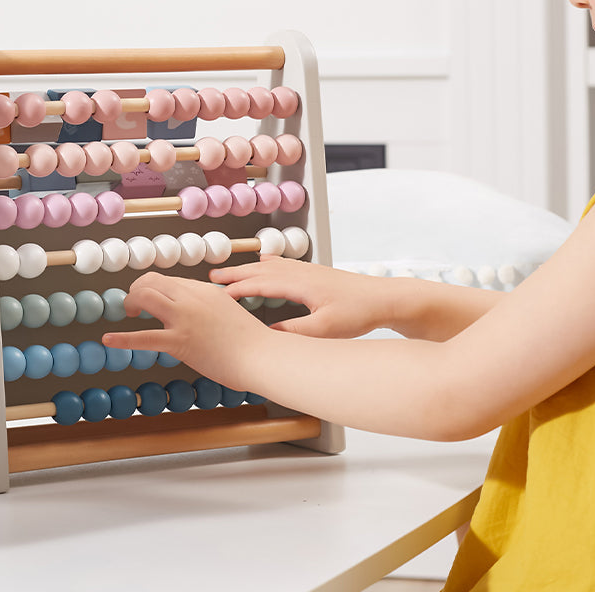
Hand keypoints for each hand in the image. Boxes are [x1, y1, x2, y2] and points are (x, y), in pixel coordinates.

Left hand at [102, 271, 268, 390]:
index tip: (149, 300)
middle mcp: (192, 298)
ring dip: (131, 302)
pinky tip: (108, 340)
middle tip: (134, 306)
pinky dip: (123, 339)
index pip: (169, 280)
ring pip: (145, 296)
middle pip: (152, 281)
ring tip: (129, 314)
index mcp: (204, 289)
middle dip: (137, 290)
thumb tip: (196, 311)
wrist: (261, 355)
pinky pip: (144, 337)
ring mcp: (185, 318)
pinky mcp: (180, 342)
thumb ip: (210, 306)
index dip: (154, 288)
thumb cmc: (251, 340)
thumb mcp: (228, 311)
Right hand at [210, 256, 391, 338]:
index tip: (215, 295)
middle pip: (260, 269)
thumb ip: (294, 331)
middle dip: (235, 273)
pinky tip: (265, 261)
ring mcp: (308, 270)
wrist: (384, 297)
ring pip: (270, 265)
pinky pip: (283, 264)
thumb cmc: (357, 314)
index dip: (236, 289)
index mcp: (299, 284)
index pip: (259, 283)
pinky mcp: (315, 272)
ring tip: (230, 272)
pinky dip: (267, 263)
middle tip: (211, 277)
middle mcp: (301, 272)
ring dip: (248, 268)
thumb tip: (267, 333)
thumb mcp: (325, 330)